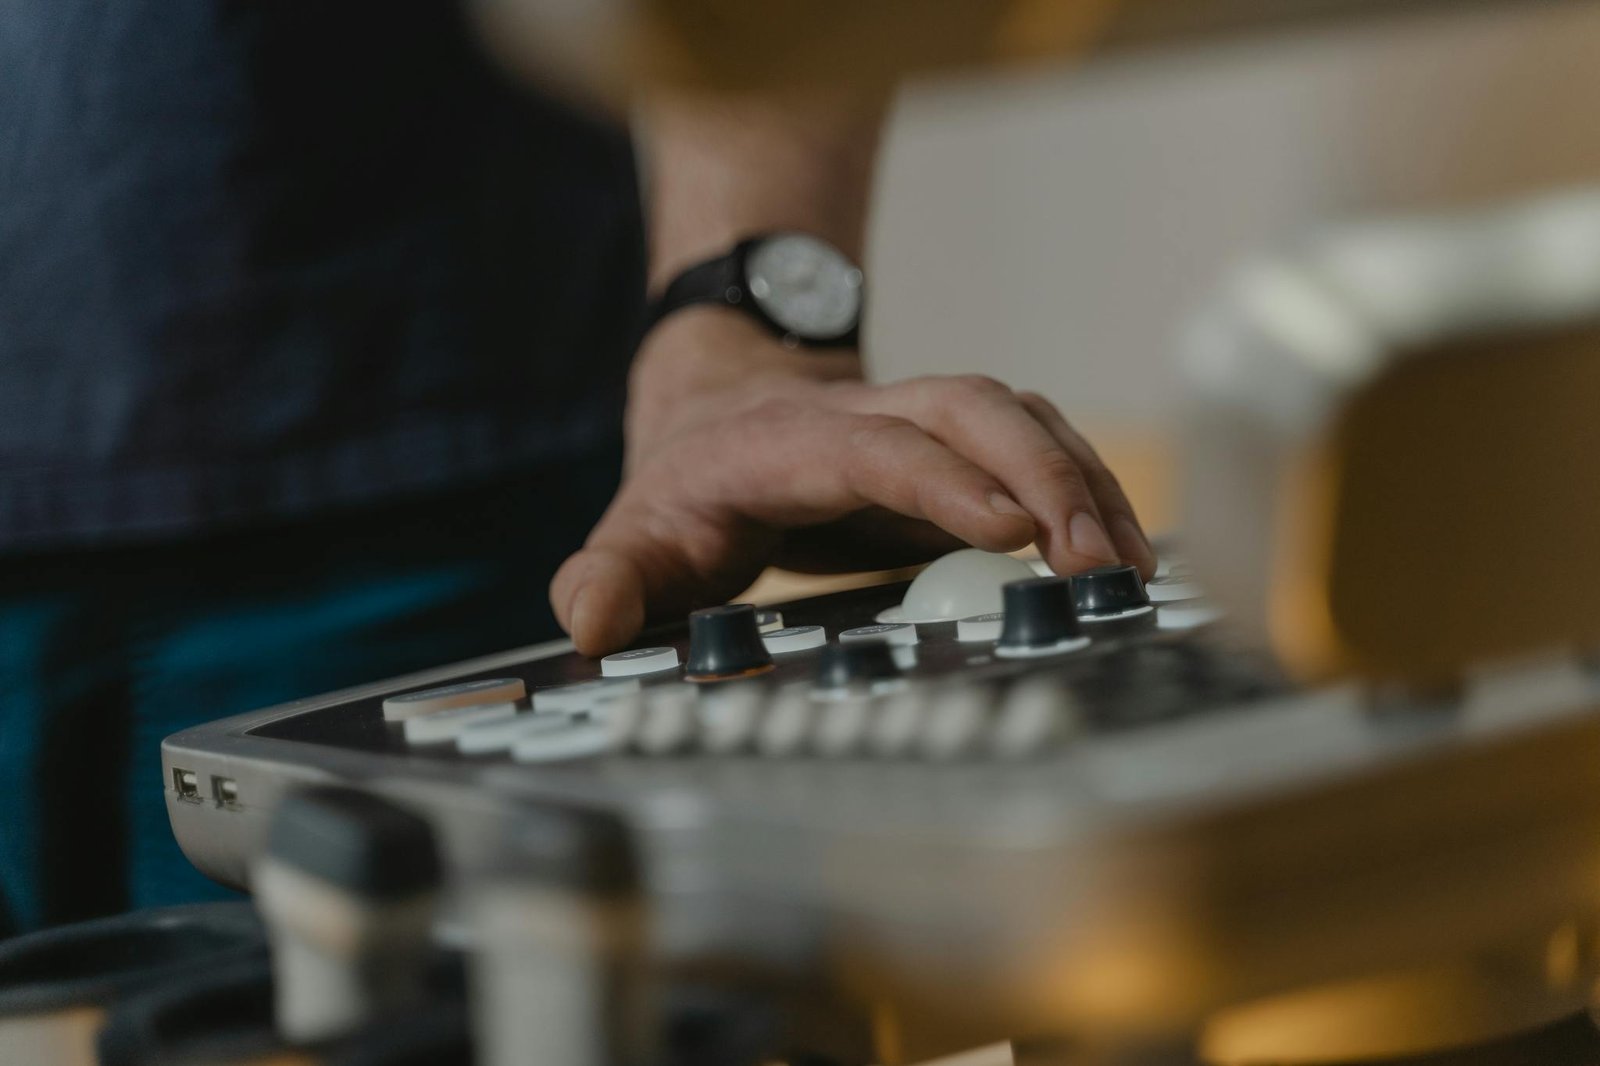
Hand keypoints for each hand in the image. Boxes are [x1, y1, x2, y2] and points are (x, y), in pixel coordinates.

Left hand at [550, 310, 1156, 654]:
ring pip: (1017, 416)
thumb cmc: (687, 485)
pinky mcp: (957, 447)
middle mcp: (867, 414)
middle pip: (970, 407)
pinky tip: (1124, 546)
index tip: (1005, 531)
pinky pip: (1037, 443)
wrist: (723, 408)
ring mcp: (920, 422)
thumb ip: (608, 577)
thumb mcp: (633, 533)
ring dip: (1082, 479)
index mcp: (787, 442)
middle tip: (1095, 564)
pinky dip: (1087, 484)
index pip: (874, 445)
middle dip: (1042, 475)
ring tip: (1130, 565)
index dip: (941, 482)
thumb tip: (594, 622)